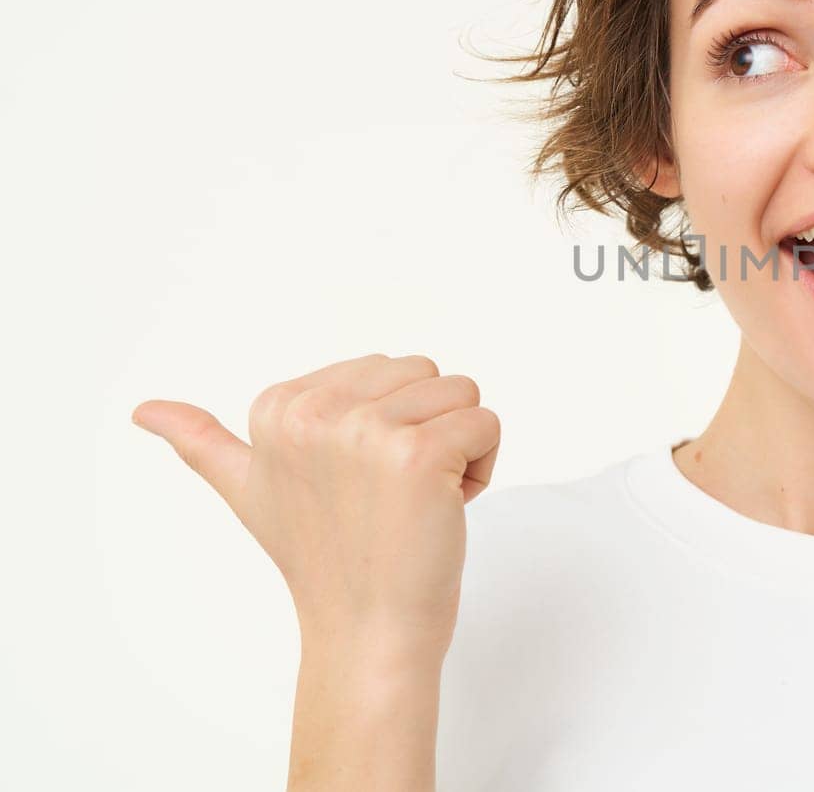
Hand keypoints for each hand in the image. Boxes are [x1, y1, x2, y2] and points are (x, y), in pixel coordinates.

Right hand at [131, 352, 500, 660]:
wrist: (367, 630)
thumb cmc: (322, 559)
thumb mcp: (248, 491)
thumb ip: (201, 442)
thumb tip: (143, 409)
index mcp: (277, 405)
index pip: (385, 367)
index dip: (387, 424)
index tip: (356, 481)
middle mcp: (314, 410)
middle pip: (427, 373)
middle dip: (427, 429)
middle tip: (390, 495)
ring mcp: (366, 431)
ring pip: (462, 393)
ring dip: (458, 448)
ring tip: (415, 500)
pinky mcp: (419, 453)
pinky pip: (486, 423)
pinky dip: (481, 467)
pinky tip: (444, 508)